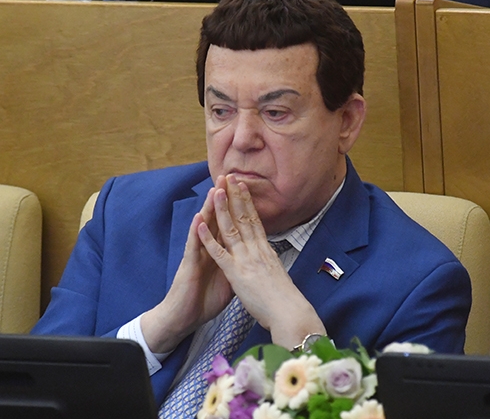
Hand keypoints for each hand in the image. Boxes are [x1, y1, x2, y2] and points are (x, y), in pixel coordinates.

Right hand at [141, 177, 233, 352]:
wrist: (183, 317)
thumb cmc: (203, 300)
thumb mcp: (228, 281)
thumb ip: (237, 265)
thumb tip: (251, 259)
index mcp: (220, 252)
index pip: (230, 225)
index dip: (238, 208)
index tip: (246, 190)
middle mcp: (207, 249)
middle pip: (218, 219)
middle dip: (224, 199)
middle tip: (230, 177)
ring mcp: (196, 255)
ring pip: (204, 228)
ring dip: (209, 209)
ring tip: (215, 190)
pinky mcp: (188, 265)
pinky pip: (193, 247)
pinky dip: (196, 233)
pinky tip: (198, 219)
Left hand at [197, 175, 326, 348]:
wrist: (289, 312)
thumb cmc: (286, 301)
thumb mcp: (279, 275)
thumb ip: (271, 264)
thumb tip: (270, 258)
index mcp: (266, 251)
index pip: (255, 221)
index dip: (248, 202)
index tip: (242, 186)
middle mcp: (257, 250)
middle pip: (244, 218)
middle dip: (235, 196)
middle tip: (229, 176)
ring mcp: (246, 260)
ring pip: (232, 229)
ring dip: (222, 209)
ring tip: (215, 190)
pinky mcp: (235, 274)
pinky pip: (219, 253)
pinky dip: (208, 238)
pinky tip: (200, 225)